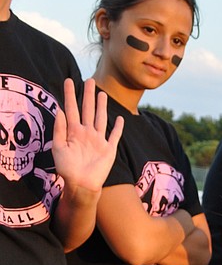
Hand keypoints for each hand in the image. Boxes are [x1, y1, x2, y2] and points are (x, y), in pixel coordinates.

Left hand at [52, 79, 123, 195]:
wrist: (81, 185)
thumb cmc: (67, 169)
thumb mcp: (58, 148)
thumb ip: (59, 129)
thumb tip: (60, 110)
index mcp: (73, 132)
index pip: (71, 108)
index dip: (70, 95)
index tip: (68, 80)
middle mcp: (86, 133)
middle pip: (87, 109)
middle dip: (88, 94)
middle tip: (90, 80)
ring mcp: (98, 140)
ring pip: (101, 118)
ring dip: (102, 106)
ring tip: (102, 94)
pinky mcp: (109, 149)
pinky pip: (114, 136)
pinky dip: (117, 128)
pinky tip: (119, 119)